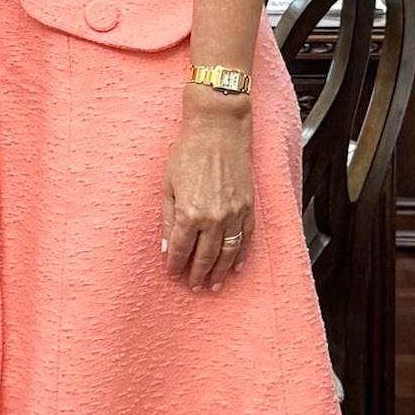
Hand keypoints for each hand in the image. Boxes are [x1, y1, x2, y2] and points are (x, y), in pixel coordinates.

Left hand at [160, 85, 255, 292]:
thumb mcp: (168, 185)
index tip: (173, 273)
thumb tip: (166, 247)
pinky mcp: (248, 206)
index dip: (176, 265)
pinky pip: (246, 238)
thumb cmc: (189, 150)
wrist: (218, 128)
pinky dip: (241, 255)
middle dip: (198, 274)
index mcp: (189, 213)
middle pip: (205, 256)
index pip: (181, 250)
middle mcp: (213, 218)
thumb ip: (167, 220)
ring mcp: (234, 213)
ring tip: (214, 284)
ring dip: (221, 272)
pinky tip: (237, 266)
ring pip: (228, 253)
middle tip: (194, 286)